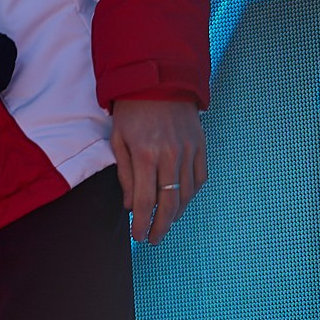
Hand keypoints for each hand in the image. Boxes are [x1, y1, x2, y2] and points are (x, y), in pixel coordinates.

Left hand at [110, 98, 207, 244]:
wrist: (159, 80)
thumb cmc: (131, 110)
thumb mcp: (118, 139)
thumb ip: (124, 173)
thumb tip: (130, 205)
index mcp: (145, 154)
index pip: (145, 200)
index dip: (142, 222)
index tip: (138, 236)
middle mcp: (170, 156)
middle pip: (169, 203)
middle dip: (161, 226)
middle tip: (153, 239)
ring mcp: (189, 151)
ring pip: (186, 194)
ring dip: (176, 214)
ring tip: (165, 224)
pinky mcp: (201, 146)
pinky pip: (199, 178)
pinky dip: (191, 194)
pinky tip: (181, 202)